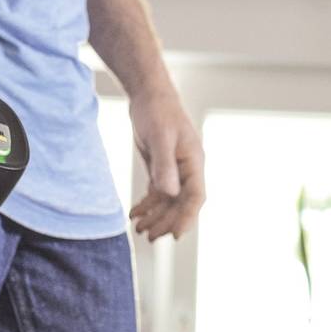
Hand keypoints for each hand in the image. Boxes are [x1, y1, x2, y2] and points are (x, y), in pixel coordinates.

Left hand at [129, 83, 204, 241]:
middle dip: (166, 221)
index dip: (187, 217)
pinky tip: (135, 214)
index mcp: (194, 162)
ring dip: (156, 216)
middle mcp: (187, 169)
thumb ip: (165, 166)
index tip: (176, 236)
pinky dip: (148, 204)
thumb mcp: (160, 138)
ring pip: (169, 201)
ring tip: (139, 229)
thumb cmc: (158, 111)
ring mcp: (176, 169)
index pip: (195, 197)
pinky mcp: (163, 167)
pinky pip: (158, 192)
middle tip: (149, 237)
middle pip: (181, 203)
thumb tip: (170, 193)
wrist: (149, 94)